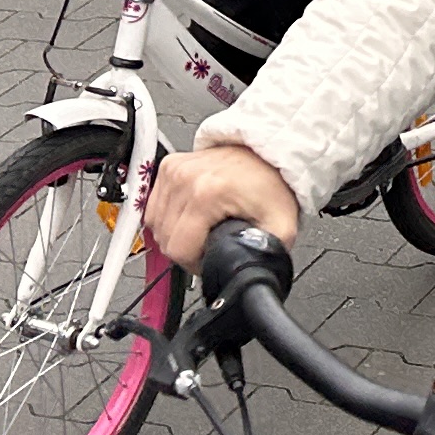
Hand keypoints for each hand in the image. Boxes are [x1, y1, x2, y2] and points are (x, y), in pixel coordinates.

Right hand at [147, 140, 301, 266]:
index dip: (196, 263)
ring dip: (175, 234)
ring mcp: (174, 170)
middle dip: (187, 250)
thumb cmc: (272, 185)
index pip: (179, 249)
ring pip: (155, 225)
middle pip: (165, 239)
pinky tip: (189, 216)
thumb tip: (253, 280)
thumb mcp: (281, 228)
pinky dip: (167, 217)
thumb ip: (267, 258)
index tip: (213, 255)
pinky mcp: (168, 166)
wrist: (267, 154)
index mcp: (208, 193)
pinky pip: (153, 207)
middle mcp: (185, 178)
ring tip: (201, 229)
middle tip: (210, 242)